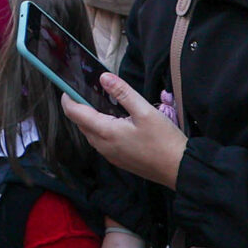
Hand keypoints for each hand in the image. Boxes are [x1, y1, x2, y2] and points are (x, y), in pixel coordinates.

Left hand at [61, 72, 188, 190]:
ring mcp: (109, 155)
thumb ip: (122, 92)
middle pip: (80, 123)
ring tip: (102, 103)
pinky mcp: (118, 160)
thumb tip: (103, 77)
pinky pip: (100, 141)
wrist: (180, 169)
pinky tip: (115, 120)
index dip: (68, 98)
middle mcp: (102, 145)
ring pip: (90, 133)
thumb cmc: (164, 140)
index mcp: (105, 132)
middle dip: (79, 107)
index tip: (69, 86)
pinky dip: (100, 128)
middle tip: (89, 91)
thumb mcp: (145, 111)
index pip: (74, 113)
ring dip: (90, 118)